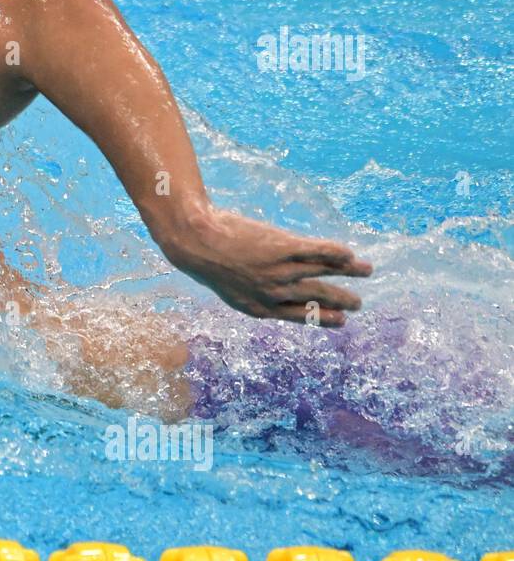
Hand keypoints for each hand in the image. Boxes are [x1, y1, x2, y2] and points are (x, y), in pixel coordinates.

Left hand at [160, 206, 371, 326]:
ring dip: (349, 272)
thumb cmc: (206, 260)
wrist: (194, 239)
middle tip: (358, 303)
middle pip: (315, 298)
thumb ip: (251, 291)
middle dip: (340, 301)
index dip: (322, 318)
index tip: (341, 321)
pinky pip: (317, 251)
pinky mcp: (282, 247)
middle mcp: (272, 293)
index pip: (298, 316)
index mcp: (258, 308)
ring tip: (366, 271)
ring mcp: (279, 270)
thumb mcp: (228, 286)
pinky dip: (335, 253)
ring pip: (323, 273)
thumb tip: (268, 290)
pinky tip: (349, 253)